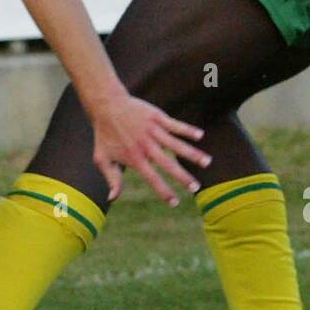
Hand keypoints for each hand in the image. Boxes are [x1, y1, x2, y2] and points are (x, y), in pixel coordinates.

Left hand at [88, 88, 210, 205]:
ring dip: (192, 154)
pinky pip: (175, 125)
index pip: (152, 178)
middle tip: (196, 188)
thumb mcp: (102, 159)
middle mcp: (145, 145)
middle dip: (183, 177)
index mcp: (134, 158)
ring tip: (207, 162)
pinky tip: (200, 136)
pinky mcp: (156, 117)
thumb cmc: (104, 134)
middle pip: (168, 164)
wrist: (106, 105)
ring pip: (176, 144)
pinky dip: (187, 130)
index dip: (163, 191)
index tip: (175, 203)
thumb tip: (112, 198)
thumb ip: (112, 178)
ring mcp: (152, 130)